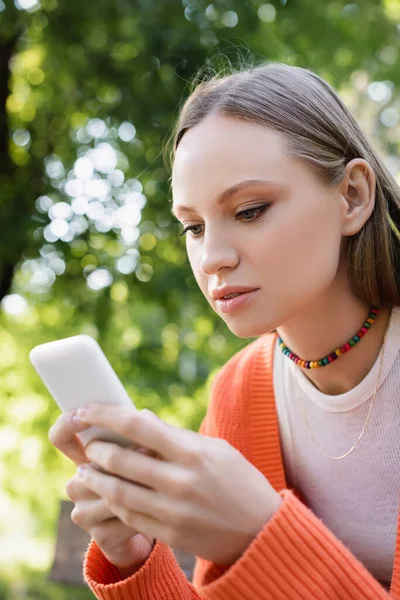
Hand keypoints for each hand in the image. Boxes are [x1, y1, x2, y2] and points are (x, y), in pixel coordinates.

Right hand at [49, 411, 153, 574]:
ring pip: (109, 492)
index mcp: (85, 458)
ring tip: (163, 479)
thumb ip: (139, 433)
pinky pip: (123, 518)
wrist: (152, 524)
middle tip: (151, 450)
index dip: (66, 425)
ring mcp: (84, 511)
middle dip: (123, 459)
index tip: (81, 414)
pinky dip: (146, 511)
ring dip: (139, 485)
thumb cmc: (148, 477)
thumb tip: (143, 415)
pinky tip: (161, 507)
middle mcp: (77, 483)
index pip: (62, 437)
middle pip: (92, 466)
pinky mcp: (100, 536)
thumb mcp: (144, 451)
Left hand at [74, 403, 282, 564]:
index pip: (138, 426)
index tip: (85, 410)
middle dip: (95, 450)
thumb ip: (177, 435)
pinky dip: (114, 503)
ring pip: (119, 493)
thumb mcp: (216, 448)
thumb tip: (141, 417)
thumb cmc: (240, 481)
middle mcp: (181, 482)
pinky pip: (131, 517)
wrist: (262, 531)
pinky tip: (108, 493)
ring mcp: (175, 512)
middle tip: (87, 444)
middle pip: (122, 460)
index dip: (106, 416)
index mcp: (194, 453)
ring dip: (96, 479)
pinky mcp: (171, 536)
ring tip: (85, 470)